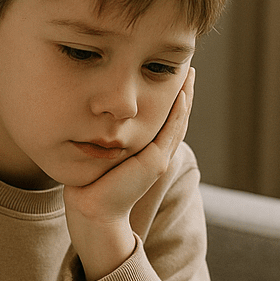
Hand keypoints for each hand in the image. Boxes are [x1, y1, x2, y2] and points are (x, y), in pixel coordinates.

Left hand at [64, 69, 193, 277]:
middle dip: (184, 92)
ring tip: (190, 74)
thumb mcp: (99, 153)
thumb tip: (89, 117)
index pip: (164, 120)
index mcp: (146, 153)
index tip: (173, 75)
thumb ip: (102, 137)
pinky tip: (181, 94)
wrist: (93, 211)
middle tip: (190, 69)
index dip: (171, 98)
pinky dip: (178, 112)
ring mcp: (159, 158)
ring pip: (178, 121)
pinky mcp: (155, 162)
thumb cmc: (89, 186)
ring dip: (186, 97)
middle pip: (177, 117)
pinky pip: (171, 131)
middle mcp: (157, 154)